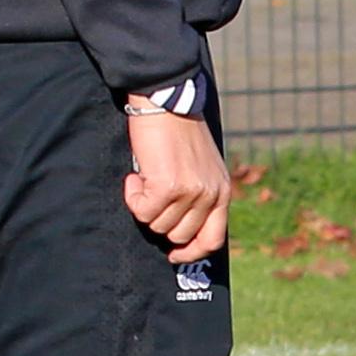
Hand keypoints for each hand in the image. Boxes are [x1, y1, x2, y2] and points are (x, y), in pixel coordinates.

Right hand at [122, 108, 231, 262]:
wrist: (166, 101)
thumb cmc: (178, 132)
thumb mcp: (202, 166)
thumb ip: (200, 193)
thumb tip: (179, 225)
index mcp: (222, 192)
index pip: (213, 240)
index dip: (191, 253)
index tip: (173, 254)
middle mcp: (210, 195)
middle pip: (179, 235)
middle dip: (158, 220)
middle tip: (150, 194)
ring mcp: (190, 192)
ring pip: (157, 224)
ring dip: (143, 204)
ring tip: (144, 177)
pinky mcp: (168, 186)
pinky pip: (141, 210)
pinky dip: (132, 196)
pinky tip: (135, 176)